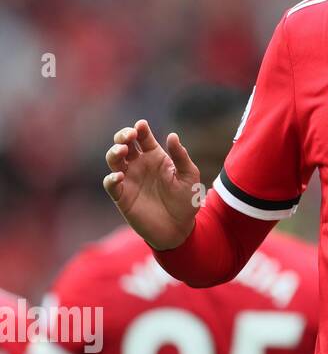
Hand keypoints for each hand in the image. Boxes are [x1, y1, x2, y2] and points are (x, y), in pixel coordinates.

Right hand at [102, 119, 200, 249]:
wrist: (179, 228)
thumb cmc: (186, 200)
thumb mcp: (189, 176)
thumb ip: (181, 157)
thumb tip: (172, 135)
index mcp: (156, 157)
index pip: (143, 138)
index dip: (140, 129)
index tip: (141, 125)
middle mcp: (140, 165)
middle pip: (124, 144)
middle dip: (123, 136)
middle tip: (129, 135)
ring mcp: (129, 180)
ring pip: (113, 160)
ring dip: (114, 153)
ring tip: (123, 150)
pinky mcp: (122, 196)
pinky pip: (111, 184)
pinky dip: (111, 179)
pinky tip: (119, 175)